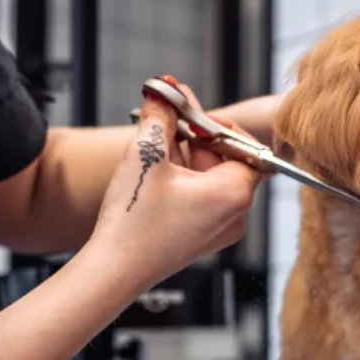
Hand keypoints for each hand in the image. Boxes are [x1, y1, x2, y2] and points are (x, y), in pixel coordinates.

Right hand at [86, 85, 264, 289]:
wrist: (114, 270)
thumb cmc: (133, 222)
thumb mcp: (146, 155)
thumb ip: (161, 115)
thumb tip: (165, 89)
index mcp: (234, 193)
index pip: (244, 144)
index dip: (215, 124)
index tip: (188, 111)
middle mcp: (236, 214)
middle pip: (229, 159)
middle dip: (198, 138)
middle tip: (167, 121)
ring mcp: (222, 228)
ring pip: (213, 177)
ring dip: (188, 156)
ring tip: (156, 149)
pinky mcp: (205, 237)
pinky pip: (204, 198)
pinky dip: (185, 180)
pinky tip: (158, 174)